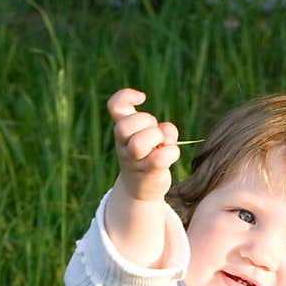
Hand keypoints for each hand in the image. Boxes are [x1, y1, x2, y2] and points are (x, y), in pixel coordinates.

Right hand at [108, 87, 179, 202]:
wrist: (142, 189)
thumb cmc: (148, 155)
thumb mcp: (151, 137)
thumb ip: (162, 129)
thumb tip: (166, 134)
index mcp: (123, 131)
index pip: (114, 106)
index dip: (126, 96)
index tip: (142, 98)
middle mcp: (124, 145)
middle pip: (124, 126)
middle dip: (146, 121)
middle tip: (155, 130)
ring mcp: (134, 161)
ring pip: (138, 144)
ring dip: (156, 138)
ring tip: (162, 143)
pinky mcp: (149, 173)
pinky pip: (160, 159)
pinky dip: (171, 152)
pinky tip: (171, 153)